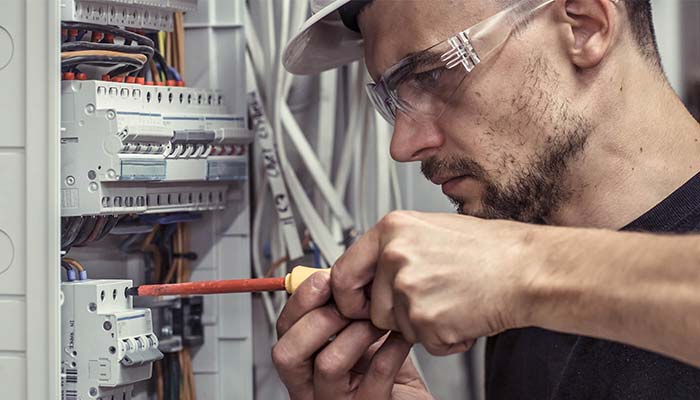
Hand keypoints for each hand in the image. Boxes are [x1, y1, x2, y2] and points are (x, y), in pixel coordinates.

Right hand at [272, 271, 432, 399]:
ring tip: (379, 321)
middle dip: (319, 318)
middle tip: (350, 305)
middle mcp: (312, 389)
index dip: (299, 302)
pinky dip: (392, 348)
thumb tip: (337, 272)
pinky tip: (400, 337)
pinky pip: (376, 374)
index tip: (324, 279)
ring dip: (358, 332)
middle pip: (287, 353)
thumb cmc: (384, 370)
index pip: (283, 332)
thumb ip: (341, 309)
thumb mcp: (356, 334)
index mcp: (304, 366)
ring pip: (328, 364)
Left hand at [331, 211, 538, 354]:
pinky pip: (424, 343)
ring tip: (453, 301)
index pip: (342, 272)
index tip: (358, 305)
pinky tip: (464, 314)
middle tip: (427, 303)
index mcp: (392, 229)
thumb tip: (368, 271)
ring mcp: (408, 288)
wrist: (529, 269)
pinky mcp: (426, 319)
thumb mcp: (431, 230)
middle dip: (394, 315)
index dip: (349, 296)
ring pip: (397, 327)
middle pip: (371, 308)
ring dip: (422, 324)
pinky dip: (444, 338)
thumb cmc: (490, 250)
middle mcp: (394, 256)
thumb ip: (393, 249)